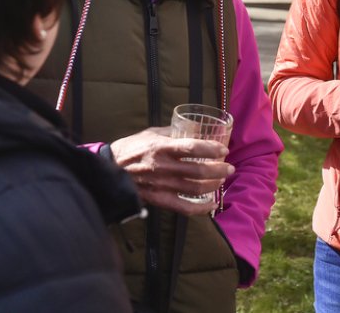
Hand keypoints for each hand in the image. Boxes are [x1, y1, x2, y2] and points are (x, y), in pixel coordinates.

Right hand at [109, 127, 234, 215]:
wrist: (110, 169)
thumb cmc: (131, 148)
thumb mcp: (150, 133)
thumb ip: (171, 133)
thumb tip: (192, 130)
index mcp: (160, 147)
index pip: (192, 148)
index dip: (211, 149)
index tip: (223, 150)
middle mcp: (162, 167)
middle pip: (198, 171)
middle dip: (219, 170)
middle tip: (229, 167)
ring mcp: (161, 185)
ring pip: (194, 189)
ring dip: (213, 185)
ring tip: (221, 180)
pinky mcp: (158, 199)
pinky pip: (183, 207)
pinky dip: (201, 208)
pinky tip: (211, 204)